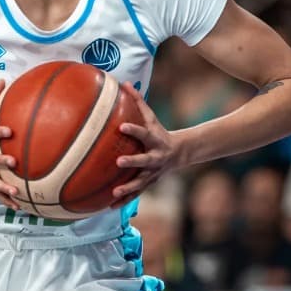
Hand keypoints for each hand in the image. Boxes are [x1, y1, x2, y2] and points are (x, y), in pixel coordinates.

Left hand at [113, 83, 181, 203]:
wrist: (180, 153)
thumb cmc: (159, 132)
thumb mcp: (151, 117)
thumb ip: (138, 102)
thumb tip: (124, 83)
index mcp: (155, 140)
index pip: (144, 133)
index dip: (134, 130)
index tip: (121, 126)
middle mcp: (156, 158)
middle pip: (145, 161)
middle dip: (133, 162)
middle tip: (118, 162)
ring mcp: (153, 173)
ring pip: (141, 183)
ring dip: (128, 189)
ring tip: (114, 193)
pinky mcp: (149, 183)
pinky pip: (136, 194)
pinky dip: (124, 201)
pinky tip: (109, 207)